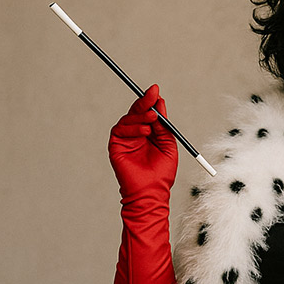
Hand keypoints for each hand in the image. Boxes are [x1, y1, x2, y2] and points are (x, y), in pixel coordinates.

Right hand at [108, 84, 177, 198]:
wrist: (152, 192)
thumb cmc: (161, 174)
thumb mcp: (168, 145)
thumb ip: (164, 125)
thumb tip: (160, 103)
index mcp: (148, 134)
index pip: (147, 112)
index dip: (151, 101)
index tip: (156, 91)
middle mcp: (135, 134)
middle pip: (136, 112)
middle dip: (144, 102)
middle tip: (152, 94)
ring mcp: (124, 140)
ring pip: (128, 119)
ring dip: (141, 116)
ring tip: (152, 118)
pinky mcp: (115, 146)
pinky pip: (121, 130)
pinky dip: (133, 128)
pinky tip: (145, 132)